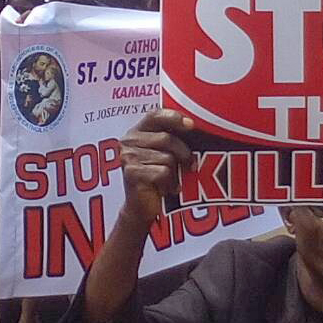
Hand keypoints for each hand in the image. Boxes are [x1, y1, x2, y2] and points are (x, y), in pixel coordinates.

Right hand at [119, 109, 193, 227]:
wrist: (141, 207)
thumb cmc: (156, 177)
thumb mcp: (163, 153)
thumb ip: (171, 137)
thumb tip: (193, 125)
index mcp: (137, 131)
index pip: (155, 115)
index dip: (174, 117)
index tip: (191, 125)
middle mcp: (128, 141)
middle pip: (166, 138)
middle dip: (183, 153)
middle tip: (190, 165)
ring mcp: (128, 157)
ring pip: (167, 158)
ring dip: (175, 172)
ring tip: (170, 180)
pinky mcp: (131, 173)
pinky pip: (163, 173)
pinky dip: (170, 183)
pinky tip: (166, 189)